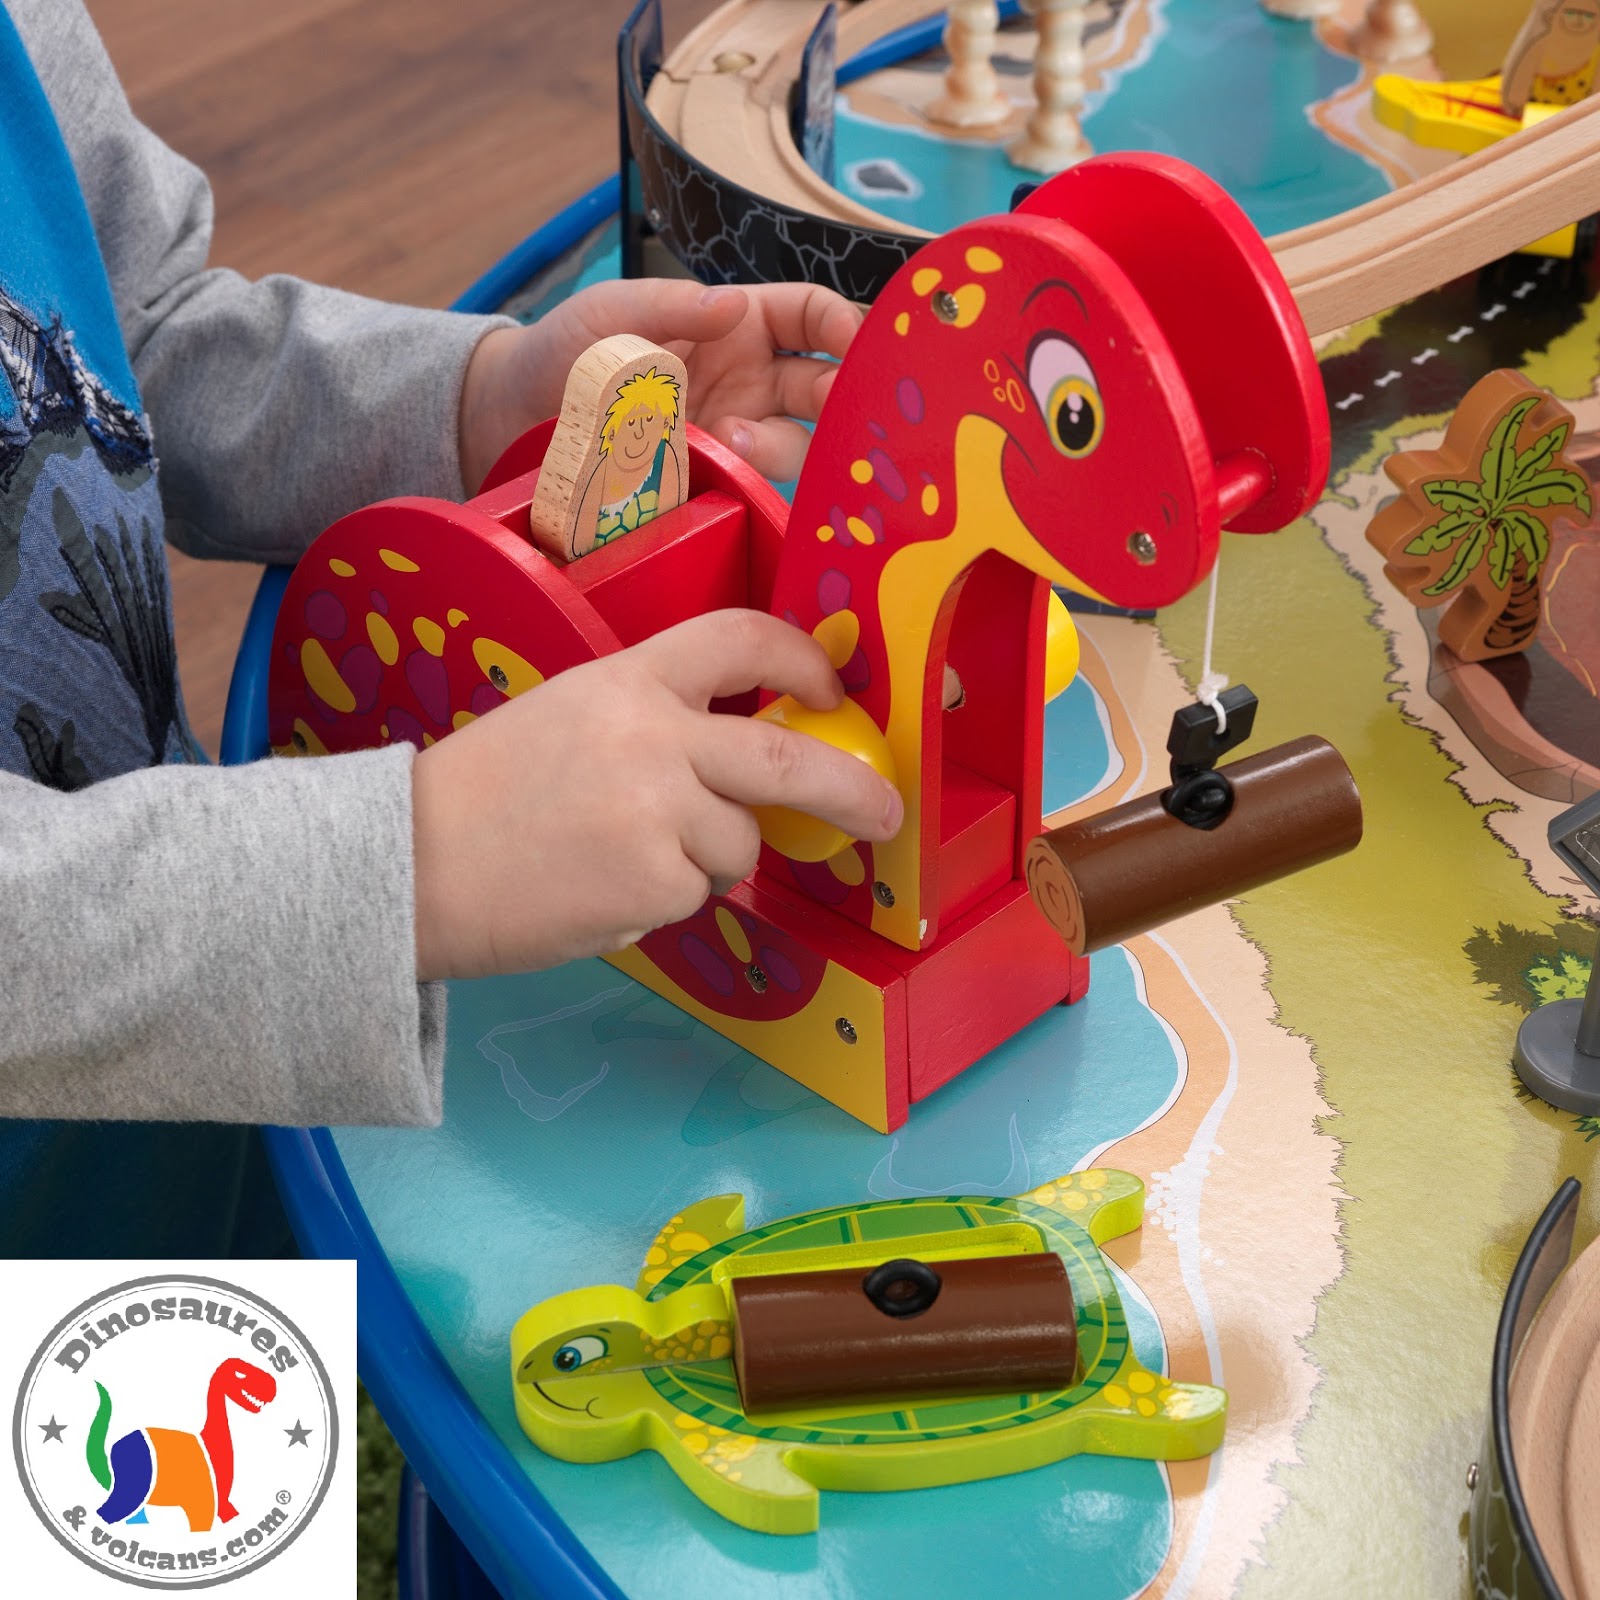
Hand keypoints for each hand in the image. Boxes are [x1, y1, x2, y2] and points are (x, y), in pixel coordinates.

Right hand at [410, 611, 903, 980]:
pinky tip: (600, 889)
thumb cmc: (483, 794)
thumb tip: (743, 759)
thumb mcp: (570, 717)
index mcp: (628, 678)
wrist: (406, 863)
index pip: (740, 638)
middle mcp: (653, 736)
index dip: (802, 660)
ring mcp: (657, 811)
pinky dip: (663, 900)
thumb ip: (655, 722)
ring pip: (739, 845)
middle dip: (851, 789)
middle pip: (785, 755)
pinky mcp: (652, 882)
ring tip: (621, 858)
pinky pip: (697, 895)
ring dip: (706, 860)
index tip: (832, 690)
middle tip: (885, 812)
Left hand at [458, 279, 861, 492]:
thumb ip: (672, 305)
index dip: (842, 325)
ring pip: (796, 445)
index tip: (856, 343)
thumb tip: (734, 306)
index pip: (810, 317)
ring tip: (731, 440)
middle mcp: (747, 382)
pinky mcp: (710, 484)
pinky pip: (754, 488)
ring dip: (780, 445)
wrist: (511, 420)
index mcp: (736, 325)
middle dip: (840, 396)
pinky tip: (725, 472)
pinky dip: (753, 483)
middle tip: (833, 407)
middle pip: (823, 387)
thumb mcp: (611, 312)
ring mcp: (732, 436)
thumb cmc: (563, 351)